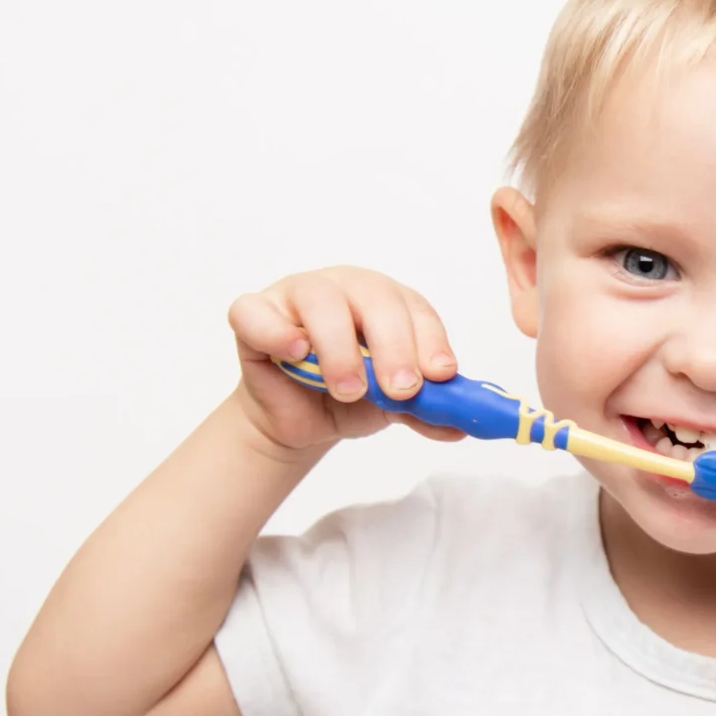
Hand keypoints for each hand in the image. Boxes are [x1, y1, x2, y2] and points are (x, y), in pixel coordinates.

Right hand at [226, 266, 466, 455]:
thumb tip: (461, 427)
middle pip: (374, 297)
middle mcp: (345, 288)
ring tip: (350, 390)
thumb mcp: (394, 407)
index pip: (415, 308)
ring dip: (340, 348)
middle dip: (393, 345)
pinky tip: (295, 353)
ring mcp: (296, 295)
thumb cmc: (348, 397)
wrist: (299, 418)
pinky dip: (276, 331)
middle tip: (402, 390)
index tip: (441, 376)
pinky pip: (256, 312)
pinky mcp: (253, 314)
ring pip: (320, 301)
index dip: (431, 340)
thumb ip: (426, 411)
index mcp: (386, 301)